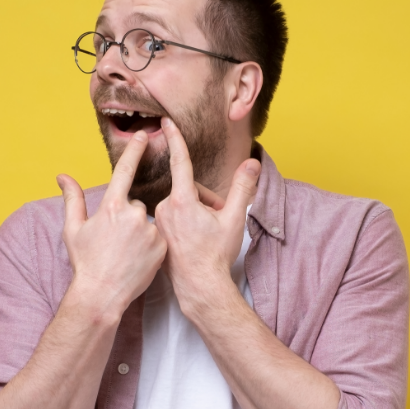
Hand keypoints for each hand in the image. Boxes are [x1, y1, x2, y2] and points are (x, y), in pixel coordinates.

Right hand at [57, 130, 166, 315]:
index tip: (144, 135)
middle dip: (126, 217)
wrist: (102, 294)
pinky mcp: (162, 245)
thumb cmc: (85, 262)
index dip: (135, 150)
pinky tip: (138, 258)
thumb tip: (62, 176)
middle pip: (134, 204)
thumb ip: (72, 199)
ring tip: (126, 252)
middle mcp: (133, 214)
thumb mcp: (73, 229)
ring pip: (146, 221)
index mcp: (111, 207)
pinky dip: (150, 243)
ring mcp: (150, 230)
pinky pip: (157, 235)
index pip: (125, 170)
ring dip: (138, 230)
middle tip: (115, 241)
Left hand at [154, 117, 260, 311]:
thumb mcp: (234, 219)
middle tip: (218, 221)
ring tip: (205, 234)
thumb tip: (252, 164)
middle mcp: (165, 208)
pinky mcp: (157, 232)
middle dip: (206, 200)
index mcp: (182, 200)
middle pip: (189, 189)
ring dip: (196, 212)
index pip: (180, 162)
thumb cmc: (215, 255)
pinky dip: (185, 223)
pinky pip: (173, 217)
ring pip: (181, 204)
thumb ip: (242, 188)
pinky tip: (193, 242)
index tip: (165, 122)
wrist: (199, 286)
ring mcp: (159, 221)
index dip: (175, 139)